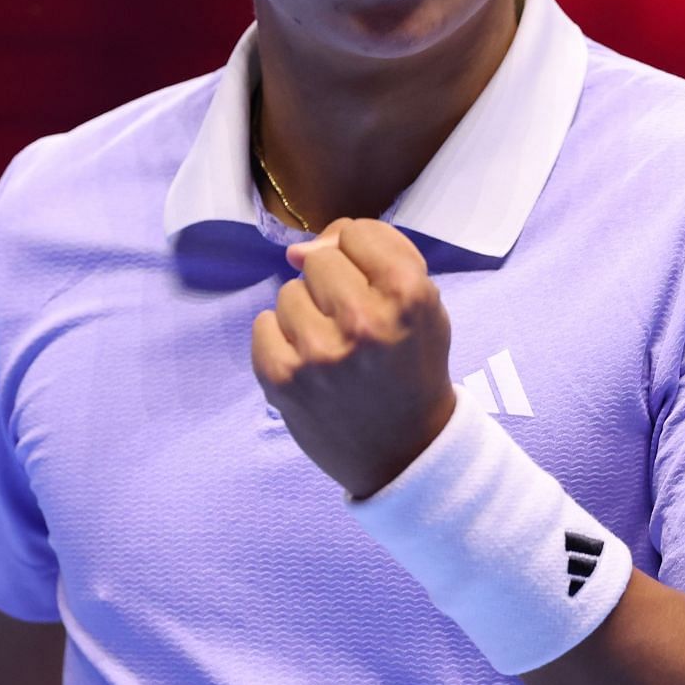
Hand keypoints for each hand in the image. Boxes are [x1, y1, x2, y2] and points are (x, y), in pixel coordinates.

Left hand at [252, 218, 458, 499]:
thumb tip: (297, 250)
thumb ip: (376, 253)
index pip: (357, 232)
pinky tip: (308, 364)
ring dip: (307, 314)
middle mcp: (364, 321)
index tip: (372, 286)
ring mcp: (319, 353)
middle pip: (319, 260)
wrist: (406, 453)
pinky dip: (280, 340)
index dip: (362, 255)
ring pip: (288, 292)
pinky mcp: (283, 379)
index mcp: (408, 296)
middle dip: (333, 285)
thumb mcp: (423, 302)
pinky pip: (262, 325)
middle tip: (353, 325)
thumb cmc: (413, 367)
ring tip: (333, 349)